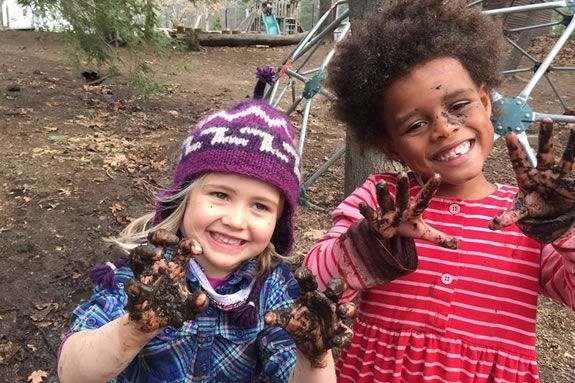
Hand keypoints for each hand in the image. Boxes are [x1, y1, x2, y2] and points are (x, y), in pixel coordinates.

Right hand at [124, 229, 207, 331]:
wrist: (153, 325)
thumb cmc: (173, 309)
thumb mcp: (189, 308)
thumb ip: (197, 303)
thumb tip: (202, 298)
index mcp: (174, 265)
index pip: (180, 247)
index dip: (188, 244)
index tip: (198, 250)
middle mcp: (157, 266)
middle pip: (154, 241)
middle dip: (161, 235)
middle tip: (173, 240)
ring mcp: (143, 277)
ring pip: (137, 254)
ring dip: (146, 251)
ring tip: (158, 253)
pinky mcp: (134, 293)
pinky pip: (130, 284)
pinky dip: (134, 286)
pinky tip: (140, 288)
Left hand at [264, 267, 356, 367]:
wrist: (308, 343)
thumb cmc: (298, 323)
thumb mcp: (287, 320)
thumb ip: (278, 318)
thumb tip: (266, 318)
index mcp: (311, 294)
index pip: (309, 280)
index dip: (305, 275)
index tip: (299, 273)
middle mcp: (326, 301)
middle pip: (336, 288)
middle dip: (337, 285)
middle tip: (333, 288)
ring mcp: (336, 316)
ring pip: (348, 308)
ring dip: (347, 308)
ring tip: (341, 310)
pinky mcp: (340, 332)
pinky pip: (346, 333)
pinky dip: (342, 337)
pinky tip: (335, 340)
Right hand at [360, 172, 457, 248]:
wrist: (387, 232)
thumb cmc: (406, 227)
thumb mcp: (423, 233)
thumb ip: (439, 237)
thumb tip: (457, 245)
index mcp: (413, 209)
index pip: (424, 198)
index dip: (430, 188)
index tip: (438, 176)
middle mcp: (400, 207)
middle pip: (402, 196)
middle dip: (402, 187)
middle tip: (403, 174)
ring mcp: (387, 212)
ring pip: (385, 201)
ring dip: (383, 193)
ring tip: (381, 183)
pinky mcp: (376, 219)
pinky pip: (370, 214)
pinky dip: (366, 210)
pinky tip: (362, 205)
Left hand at [489, 119, 574, 242]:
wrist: (551, 214)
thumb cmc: (533, 207)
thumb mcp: (520, 212)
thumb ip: (507, 216)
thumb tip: (491, 225)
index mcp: (527, 178)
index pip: (518, 162)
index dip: (514, 150)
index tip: (509, 134)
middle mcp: (543, 172)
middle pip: (544, 153)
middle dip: (545, 137)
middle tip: (545, 120)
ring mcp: (558, 176)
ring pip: (565, 159)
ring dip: (571, 145)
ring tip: (574, 128)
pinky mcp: (571, 182)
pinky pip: (574, 169)